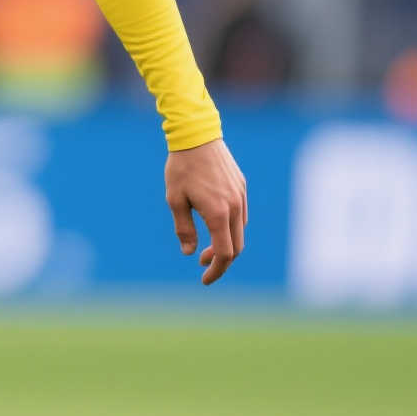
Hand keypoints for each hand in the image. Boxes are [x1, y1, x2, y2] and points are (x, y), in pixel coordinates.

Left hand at [165, 137, 247, 285]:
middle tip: (202, 264)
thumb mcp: (175, 200)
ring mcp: (240, 196)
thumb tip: (190, 253)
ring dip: (226, 244)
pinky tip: (215, 226)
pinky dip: (231, 228)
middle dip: (221, 261)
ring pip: (240, 231)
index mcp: (218, 213)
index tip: (204, 280)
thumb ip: (184, 229)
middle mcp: (234, 207)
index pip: (224, 253)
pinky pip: (241, 216)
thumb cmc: (181, 168)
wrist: (196, 135)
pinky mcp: (241, 187)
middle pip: (236, 247)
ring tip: (206, 247)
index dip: (216, 270)